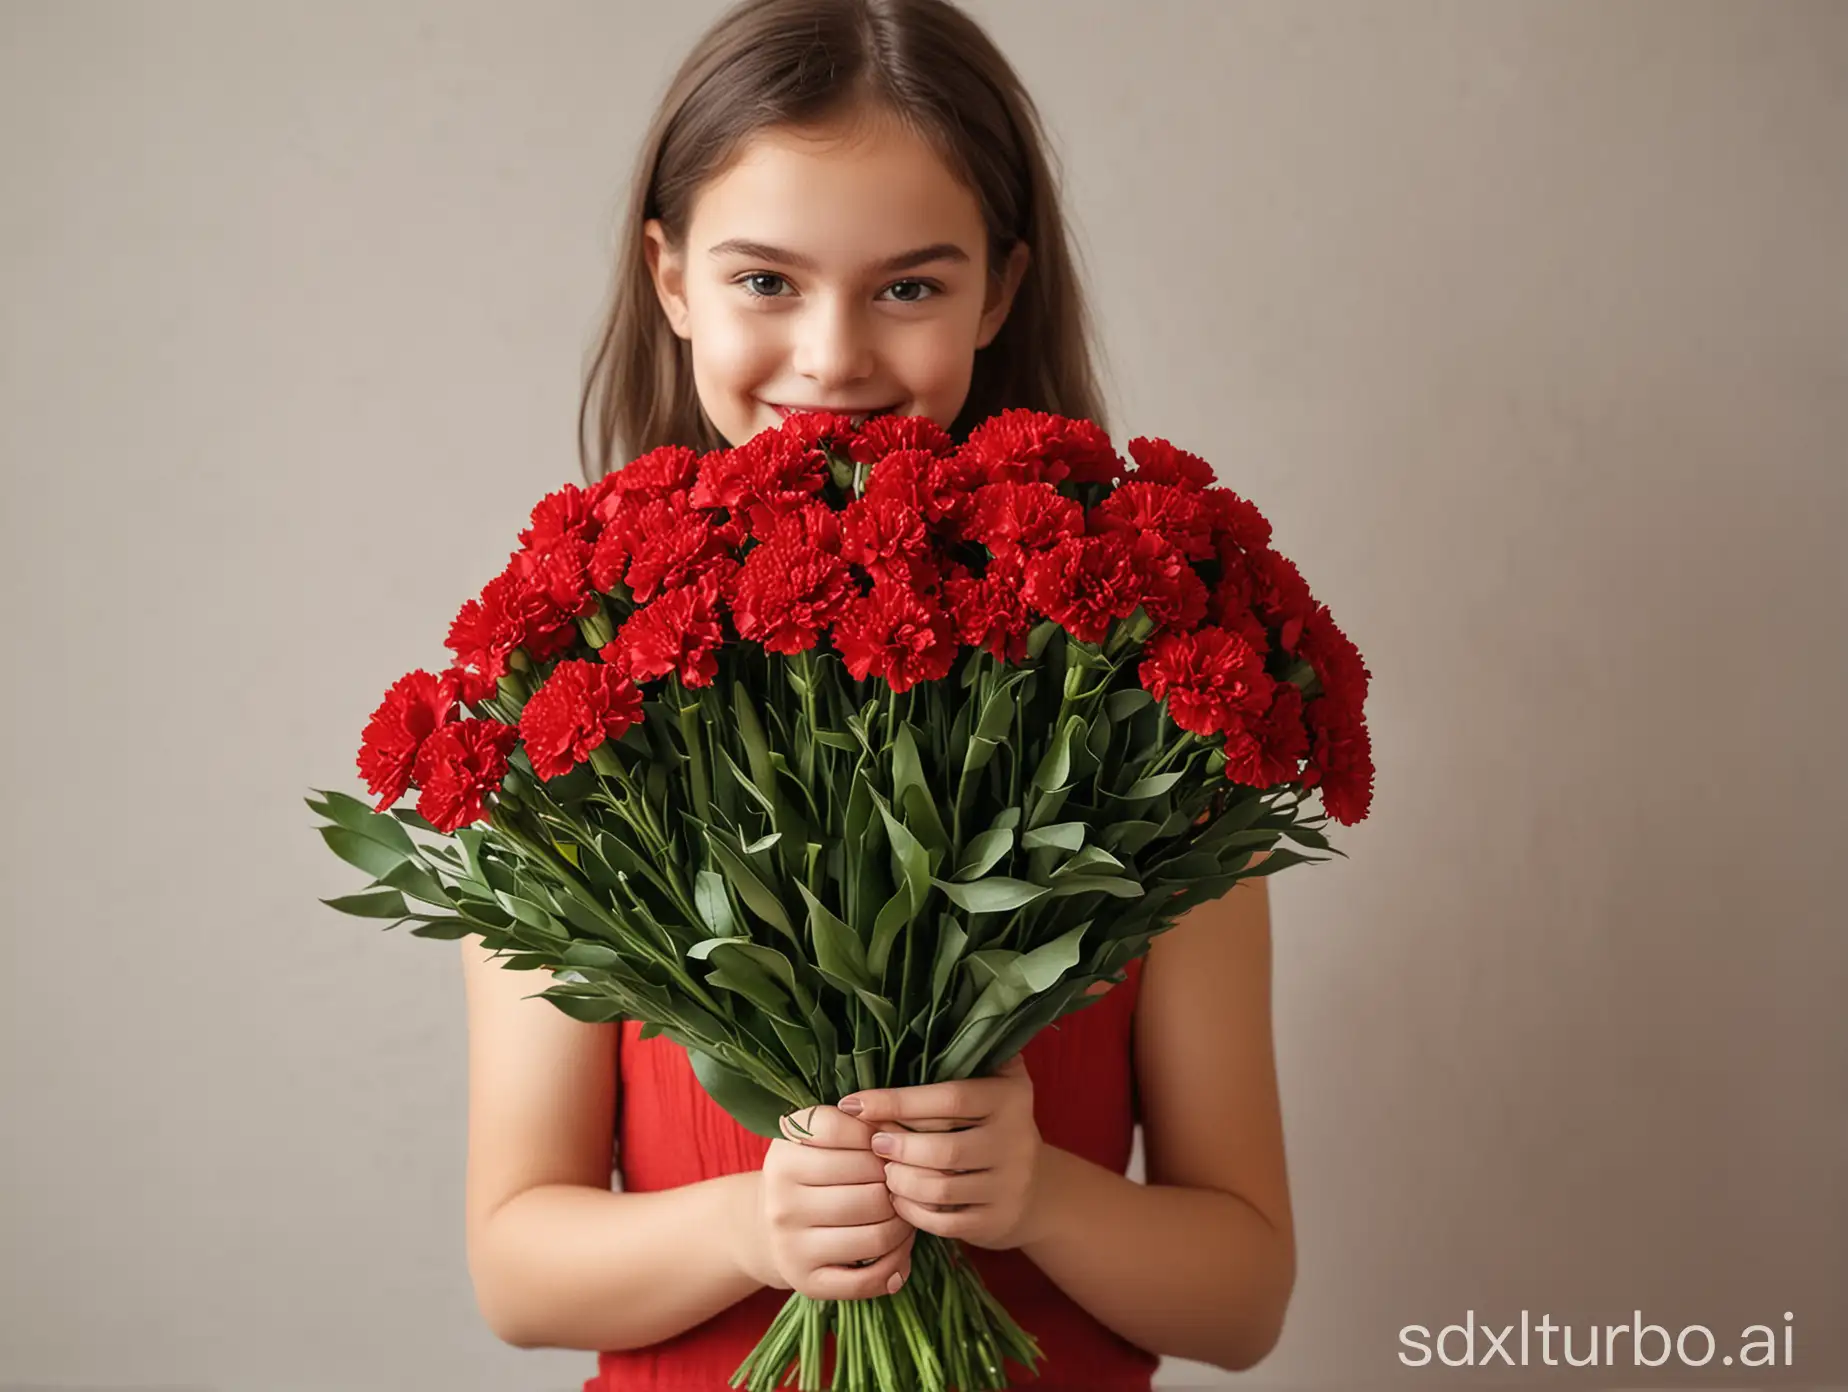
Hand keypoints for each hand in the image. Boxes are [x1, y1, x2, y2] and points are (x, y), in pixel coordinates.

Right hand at [745, 1104, 916, 1300]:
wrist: (766, 1227)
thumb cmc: (807, 1176)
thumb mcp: (814, 1141)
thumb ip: (855, 1125)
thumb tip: (901, 1136)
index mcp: (784, 1158)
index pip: (842, 1133)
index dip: (877, 1136)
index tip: (885, 1144)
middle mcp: (783, 1203)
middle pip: (871, 1191)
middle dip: (899, 1186)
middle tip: (907, 1184)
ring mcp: (793, 1246)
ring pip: (877, 1236)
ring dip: (904, 1226)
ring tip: (905, 1213)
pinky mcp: (807, 1282)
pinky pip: (868, 1280)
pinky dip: (896, 1265)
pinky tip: (899, 1250)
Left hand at [839, 1054, 1044, 1251]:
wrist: (1037, 1188)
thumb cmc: (995, 1123)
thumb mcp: (996, 1082)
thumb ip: (968, 1054)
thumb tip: (908, 1025)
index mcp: (1010, 1098)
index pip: (948, 1099)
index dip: (897, 1101)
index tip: (854, 1103)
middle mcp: (1016, 1141)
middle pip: (943, 1149)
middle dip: (897, 1146)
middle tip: (872, 1142)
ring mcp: (1009, 1185)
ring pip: (940, 1188)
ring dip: (900, 1180)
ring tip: (884, 1170)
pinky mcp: (996, 1221)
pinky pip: (943, 1222)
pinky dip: (912, 1211)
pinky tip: (897, 1197)